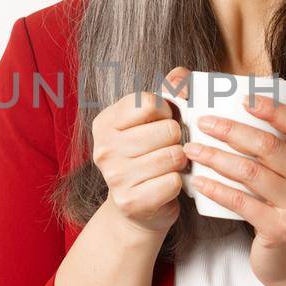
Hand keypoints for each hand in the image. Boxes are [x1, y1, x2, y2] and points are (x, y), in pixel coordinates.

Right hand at [93, 66, 191, 237]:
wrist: (137, 209)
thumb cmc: (148, 156)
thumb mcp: (153, 121)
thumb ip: (169, 92)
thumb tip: (181, 76)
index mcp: (105, 122)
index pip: (150, 102)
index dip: (166, 112)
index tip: (161, 124)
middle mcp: (103, 148)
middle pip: (167, 130)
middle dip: (176, 140)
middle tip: (167, 149)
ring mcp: (115, 177)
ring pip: (173, 156)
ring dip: (179, 162)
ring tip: (168, 168)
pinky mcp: (131, 202)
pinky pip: (173, 181)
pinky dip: (178, 184)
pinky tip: (165, 186)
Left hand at [184, 91, 285, 285]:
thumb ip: (280, 153)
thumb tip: (236, 116)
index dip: (273, 109)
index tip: (244, 98)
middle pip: (268, 146)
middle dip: (231, 130)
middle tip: (204, 123)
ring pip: (250, 172)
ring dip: (216, 157)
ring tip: (192, 149)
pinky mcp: (278, 229)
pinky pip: (241, 202)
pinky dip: (216, 189)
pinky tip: (197, 181)